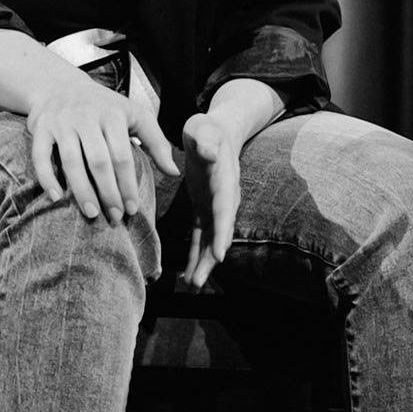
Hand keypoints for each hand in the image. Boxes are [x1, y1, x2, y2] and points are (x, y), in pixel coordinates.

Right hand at [27, 80, 178, 226]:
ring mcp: (62, 122)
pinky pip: (40, 156)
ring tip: (91, 213)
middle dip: (108, 192)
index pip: (122, 155)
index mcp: (113, 114)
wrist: (60, 84)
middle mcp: (86, 117)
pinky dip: (46, 177)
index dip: (128, 184)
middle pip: (98, 160)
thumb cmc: (104, 106)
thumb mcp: (135, 115)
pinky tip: (56, 197)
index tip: (132, 209)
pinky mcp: (40, 128)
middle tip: (115, 216)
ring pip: (71, 160)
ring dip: (81, 190)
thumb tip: (174, 172)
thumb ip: (156, 142)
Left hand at [180, 112, 241, 288]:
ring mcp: (216, 205)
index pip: (225, 208)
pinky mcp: (205, 209)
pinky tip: (188, 273)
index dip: (223, 231)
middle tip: (198, 281)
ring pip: (211, 238)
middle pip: (220, 231)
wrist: (217, 130)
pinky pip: (202, 235)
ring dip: (203, 262)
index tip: (219, 254)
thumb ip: (206, 140)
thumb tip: (210, 154)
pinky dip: (196, 254)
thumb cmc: (207, 128)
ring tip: (192, 284)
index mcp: (225, 179)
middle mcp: (224, 197)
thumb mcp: (204, 127)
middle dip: (211, 257)